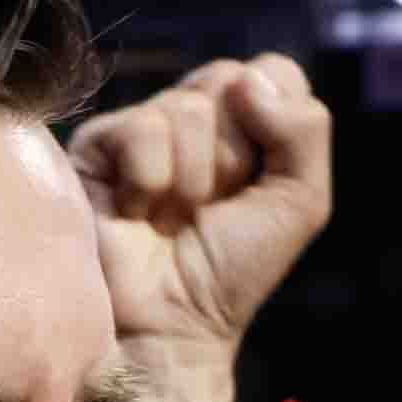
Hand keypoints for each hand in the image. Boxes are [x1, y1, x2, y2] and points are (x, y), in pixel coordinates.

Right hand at [70, 56, 330, 401]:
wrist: (172, 329)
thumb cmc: (232, 273)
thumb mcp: (300, 203)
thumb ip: (305, 129)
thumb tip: (248, 83)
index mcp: (241, 120)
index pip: (271, 72)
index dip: (274, 127)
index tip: (254, 187)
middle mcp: (191, 115)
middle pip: (230, 80)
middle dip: (233, 157)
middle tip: (211, 207)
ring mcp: (142, 127)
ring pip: (187, 108)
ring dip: (191, 181)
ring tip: (170, 220)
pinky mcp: (97, 146)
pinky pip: (142, 130)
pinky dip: (150, 182)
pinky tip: (136, 216)